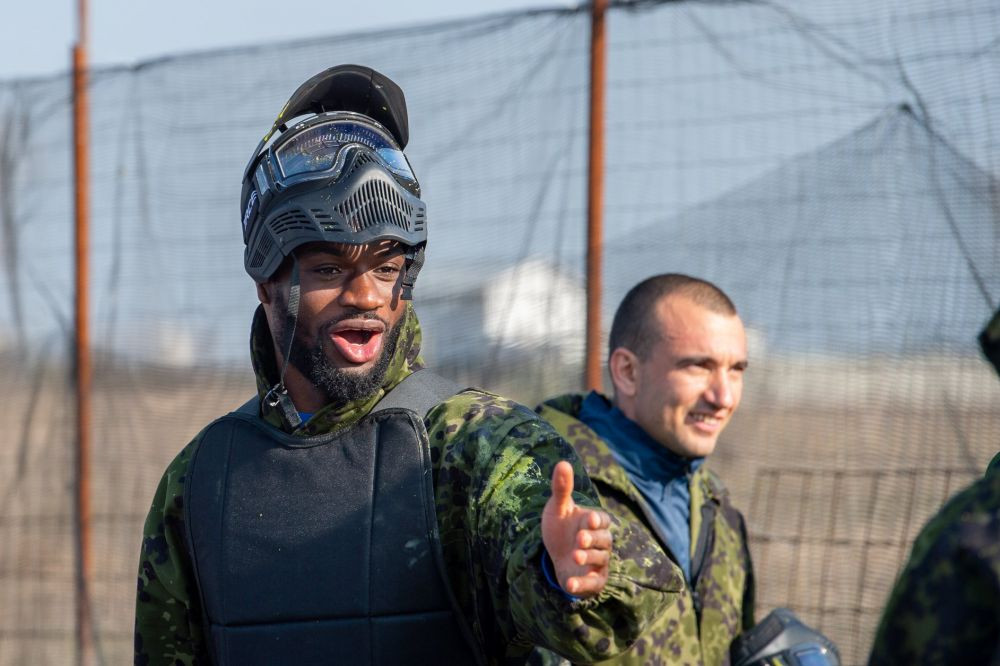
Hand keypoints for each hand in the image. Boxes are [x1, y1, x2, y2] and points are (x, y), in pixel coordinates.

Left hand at [541, 461, 612, 597]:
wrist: (556, 557)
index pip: (602, 520)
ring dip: (587, 558)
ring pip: (599, 559)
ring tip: (573, 555)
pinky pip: (593, 583)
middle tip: (579, 539)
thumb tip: (563, 462)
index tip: (590, 519)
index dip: (597, 520)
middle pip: (604, 540)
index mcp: (594, 522)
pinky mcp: (593, 580)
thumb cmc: (560, 528)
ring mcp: (598, 562)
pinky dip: (582, 583)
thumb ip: (562, 489)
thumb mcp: (558, 509)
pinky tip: (569, 584)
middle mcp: (600, 542)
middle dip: (592, 539)